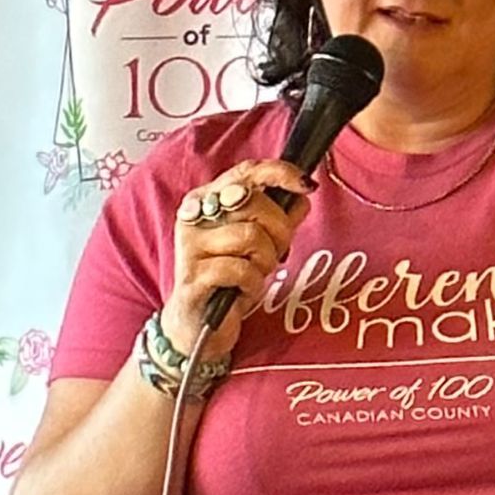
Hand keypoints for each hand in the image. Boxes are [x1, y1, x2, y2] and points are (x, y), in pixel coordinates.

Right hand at [164, 160, 311, 355]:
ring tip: (255, 273)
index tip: (305, 186)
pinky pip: (241, 269)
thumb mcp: (259, 243)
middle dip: (279, 231)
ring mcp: (190, 244)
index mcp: (207, 198)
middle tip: (277, 253)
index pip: (245, 171)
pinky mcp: (193, 275)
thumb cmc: (229, 277)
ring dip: (265, 261)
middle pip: (254, 203)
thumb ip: (280, 217)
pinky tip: (243, 291)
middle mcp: (194, 215)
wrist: (198, 323)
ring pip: (250, 237)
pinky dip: (253, 284)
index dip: (279, 173)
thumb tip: (303, 196)